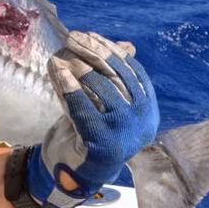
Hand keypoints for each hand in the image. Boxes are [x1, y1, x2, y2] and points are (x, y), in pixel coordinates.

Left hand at [27, 31, 159, 207]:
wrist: (77, 171)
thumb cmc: (91, 132)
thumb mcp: (104, 103)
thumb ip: (113, 78)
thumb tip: (126, 45)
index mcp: (148, 110)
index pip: (133, 72)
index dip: (111, 51)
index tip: (91, 35)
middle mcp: (143, 121)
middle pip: (118, 77)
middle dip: (94, 53)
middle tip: (73, 37)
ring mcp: (125, 132)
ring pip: (103, 90)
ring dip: (80, 68)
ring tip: (63, 54)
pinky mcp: (103, 143)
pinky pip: (85, 109)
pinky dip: (71, 88)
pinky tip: (60, 72)